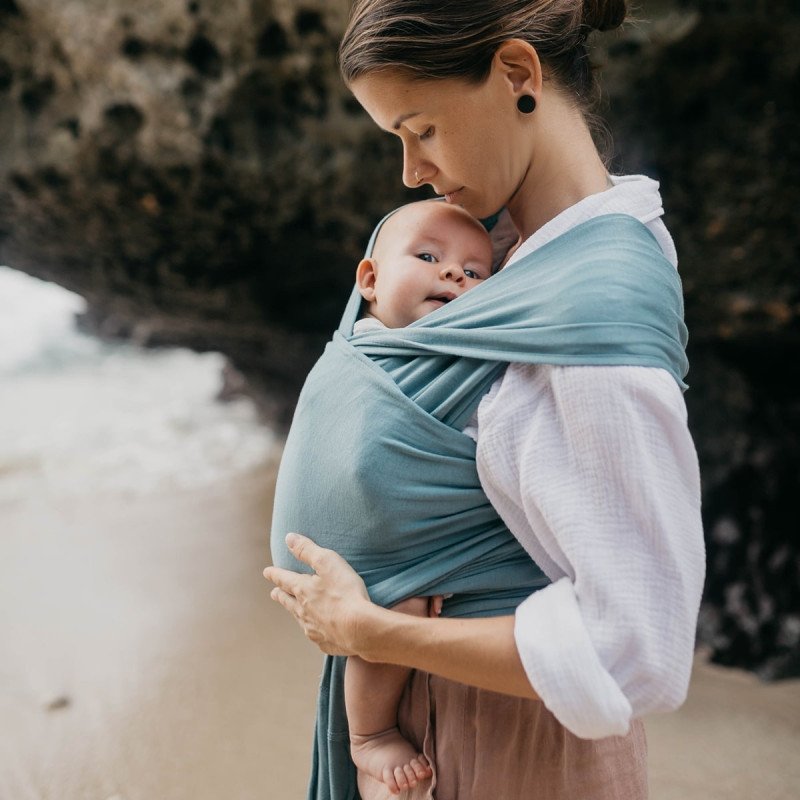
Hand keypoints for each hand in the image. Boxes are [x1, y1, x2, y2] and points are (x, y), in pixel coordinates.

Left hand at [263, 533, 373, 655]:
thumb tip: (289, 538)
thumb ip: (307, 550)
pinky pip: (316, 635)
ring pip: (300, 619)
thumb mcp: (327, 562)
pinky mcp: (325, 643)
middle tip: (274, 593)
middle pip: (287, 602)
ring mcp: (313, 629)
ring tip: (295, 611)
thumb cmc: (345, 592)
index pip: (284, 579)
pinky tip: (318, 631)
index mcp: (302, 590)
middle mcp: (303, 611)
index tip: (266, 572)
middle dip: (280, 595)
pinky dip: (315, 630)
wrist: (359, 629)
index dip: (275, 574)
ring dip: (295, 612)